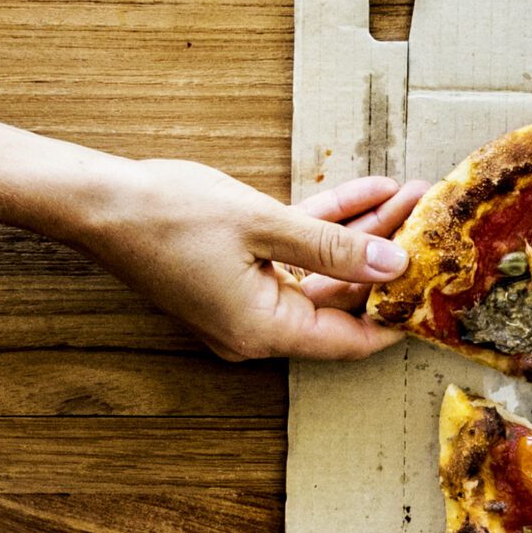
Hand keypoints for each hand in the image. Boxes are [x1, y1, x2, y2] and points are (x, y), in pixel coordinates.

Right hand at [71, 160, 429, 361]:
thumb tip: (394, 266)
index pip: (350, 339)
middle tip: (429, 222)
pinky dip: (325, 227)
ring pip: (322, 271)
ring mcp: (243, 301)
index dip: (399, 317)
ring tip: (408, 197)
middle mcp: (255, 327)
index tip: (438, 294)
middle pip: (341, 299)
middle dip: (387, 258)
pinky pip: (292, 255)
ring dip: (362, 235)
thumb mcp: (263, 225)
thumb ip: (334, 248)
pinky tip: (366, 193)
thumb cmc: (167, 214)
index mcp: (263, 330)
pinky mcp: (233, 273)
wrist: (93, 199)